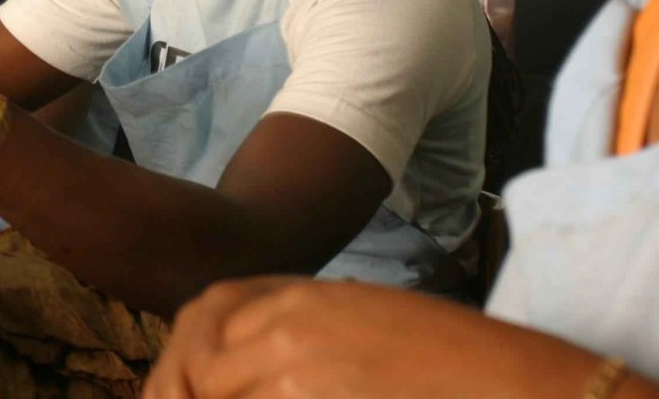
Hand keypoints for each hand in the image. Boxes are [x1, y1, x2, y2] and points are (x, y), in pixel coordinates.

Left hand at [145, 277, 609, 398]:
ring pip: (216, 388)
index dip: (184, 355)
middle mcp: (284, 324)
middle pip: (197, 359)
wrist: (505, 383)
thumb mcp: (358, 321)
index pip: (208, 311)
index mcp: (298, 295)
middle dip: (184, 388)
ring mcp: (292, 367)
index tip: (178, 386)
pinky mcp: (307, 396)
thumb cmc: (443, 357)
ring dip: (215, 398)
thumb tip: (236, 369)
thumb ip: (294, 335)